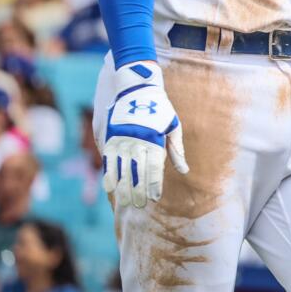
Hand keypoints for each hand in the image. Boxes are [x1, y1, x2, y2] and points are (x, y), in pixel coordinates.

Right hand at [102, 61, 187, 207]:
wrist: (135, 85)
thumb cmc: (159, 108)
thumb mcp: (172, 125)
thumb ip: (176, 150)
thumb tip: (183, 171)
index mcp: (153, 138)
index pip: (153, 167)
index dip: (153, 184)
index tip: (154, 198)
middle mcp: (136, 140)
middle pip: (136, 171)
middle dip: (137, 190)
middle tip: (139, 205)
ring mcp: (120, 138)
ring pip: (120, 168)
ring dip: (122, 187)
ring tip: (125, 202)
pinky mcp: (108, 135)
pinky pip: (107, 160)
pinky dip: (108, 174)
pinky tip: (110, 187)